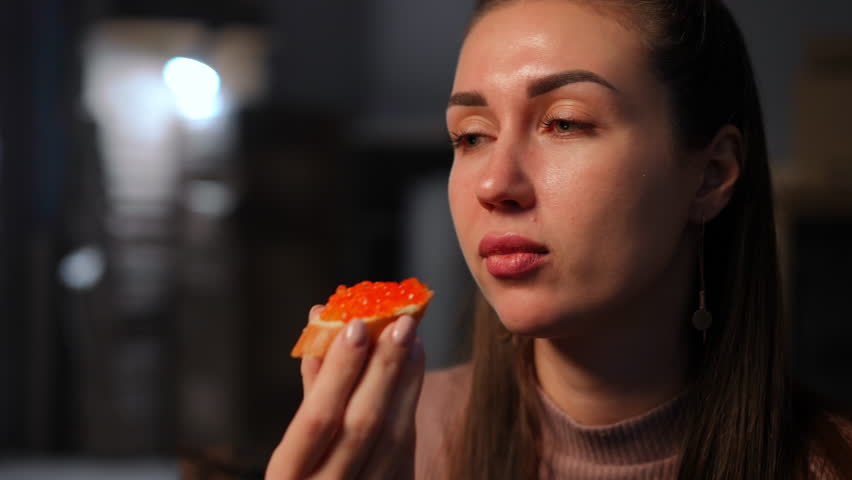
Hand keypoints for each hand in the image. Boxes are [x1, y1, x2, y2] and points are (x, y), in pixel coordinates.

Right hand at [266, 306, 425, 479]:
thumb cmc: (307, 474)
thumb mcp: (296, 440)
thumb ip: (313, 387)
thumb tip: (322, 319)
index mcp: (288, 476)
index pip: (316, 420)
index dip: (338, 372)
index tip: (356, 325)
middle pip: (362, 425)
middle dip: (383, 368)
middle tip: (401, 321)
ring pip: (392, 437)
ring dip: (405, 381)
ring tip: (411, 337)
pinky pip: (406, 448)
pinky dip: (411, 402)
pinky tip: (414, 367)